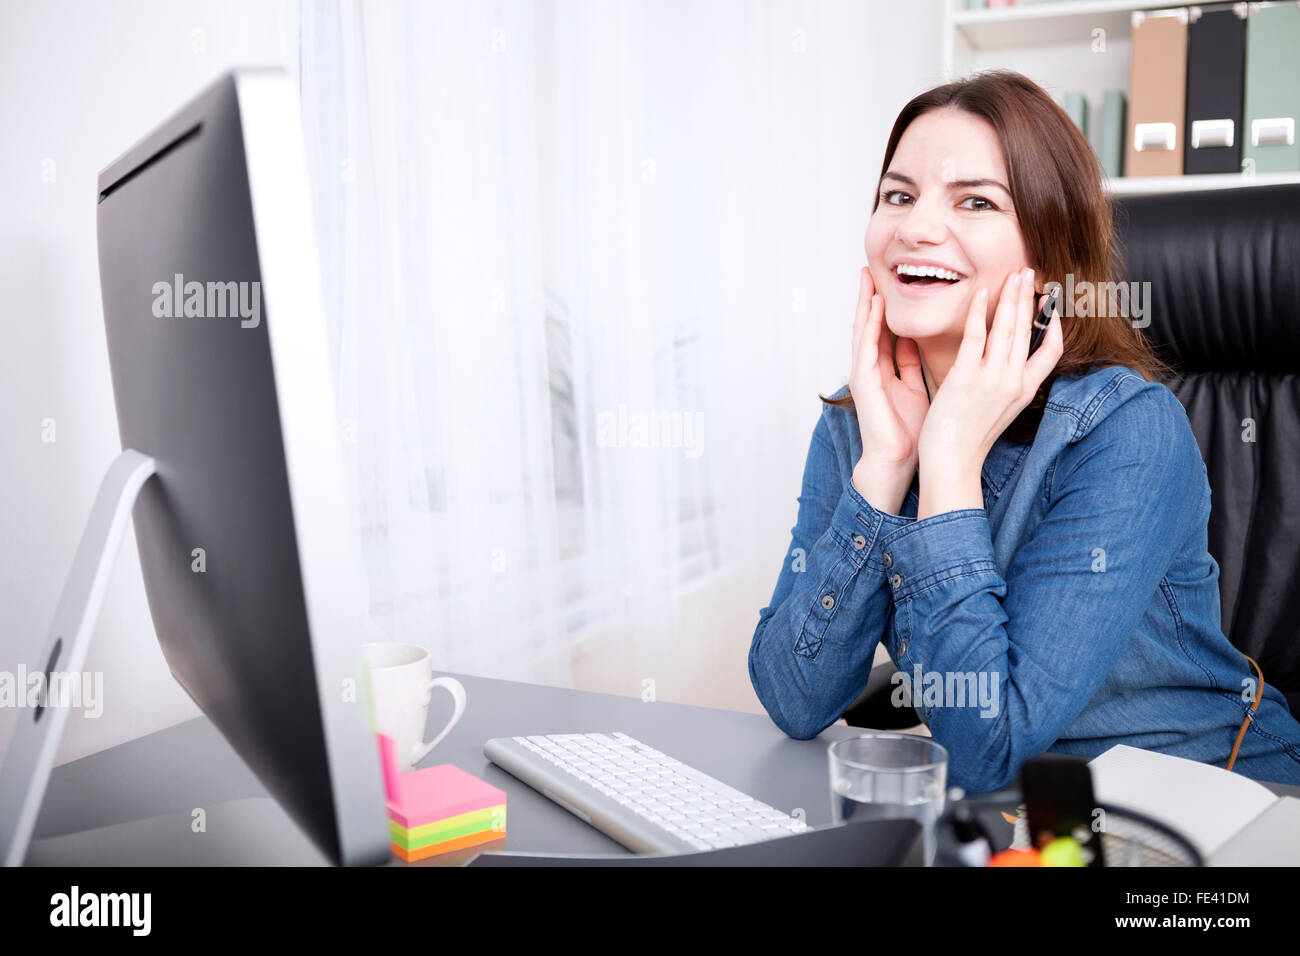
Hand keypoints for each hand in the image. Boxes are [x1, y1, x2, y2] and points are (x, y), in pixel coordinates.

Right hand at [850, 266, 929, 466]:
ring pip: (863, 331)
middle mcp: (870, 370)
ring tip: (867, 277)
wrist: (898, 460)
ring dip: (865, 304)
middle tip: (870, 270)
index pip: (883, 333)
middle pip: (869, 327)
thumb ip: (912, 365)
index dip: (885, 309)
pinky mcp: (863, 382)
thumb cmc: (910, 432)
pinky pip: (866, 346)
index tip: (890, 284)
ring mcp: (864, 374)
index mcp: (884, 372)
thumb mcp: (916, 388)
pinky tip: (875, 305)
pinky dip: (870, 324)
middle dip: (870, 299)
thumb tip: (916, 341)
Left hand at [917, 267, 1062, 478]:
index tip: (1049, 305)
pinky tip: (981, 293)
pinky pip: (976, 336)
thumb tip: (1004, 361)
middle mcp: (1013, 382)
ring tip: (1013, 275)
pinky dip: (979, 311)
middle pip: (1027, 331)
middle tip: (1028, 273)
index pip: (1050, 352)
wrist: (952, 461)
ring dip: (1010, 297)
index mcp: (1024, 391)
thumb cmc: (968, 437)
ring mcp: (991, 379)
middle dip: (1029, 298)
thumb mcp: (1000, 410)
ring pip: (1007, 328)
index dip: (1052, 326)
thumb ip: (1006, 384)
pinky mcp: (967, 378)